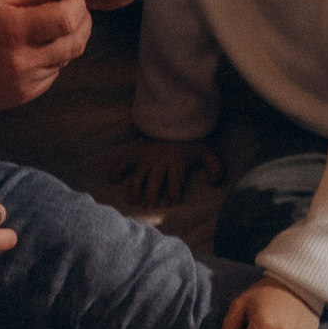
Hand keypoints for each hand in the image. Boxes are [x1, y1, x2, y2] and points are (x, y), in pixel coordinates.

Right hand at [0, 0, 91, 110]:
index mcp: (14, 30)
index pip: (67, 19)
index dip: (77, 4)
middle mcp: (22, 61)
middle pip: (75, 43)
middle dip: (81, 22)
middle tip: (72, 9)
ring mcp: (24, 83)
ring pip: (66, 60)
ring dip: (65, 41)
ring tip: (48, 29)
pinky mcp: (22, 96)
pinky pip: (52, 76)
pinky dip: (52, 60)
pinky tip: (34, 50)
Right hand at [108, 136, 222, 206]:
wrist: (172, 121)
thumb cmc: (189, 143)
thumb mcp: (206, 152)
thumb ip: (215, 167)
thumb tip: (213, 184)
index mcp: (176, 161)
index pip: (175, 179)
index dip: (174, 192)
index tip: (173, 203)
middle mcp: (159, 161)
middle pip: (153, 181)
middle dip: (151, 195)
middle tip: (149, 207)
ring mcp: (145, 157)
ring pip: (137, 176)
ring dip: (134, 190)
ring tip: (133, 201)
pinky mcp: (135, 152)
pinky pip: (123, 161)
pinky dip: (116, 170)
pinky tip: (112, 180)